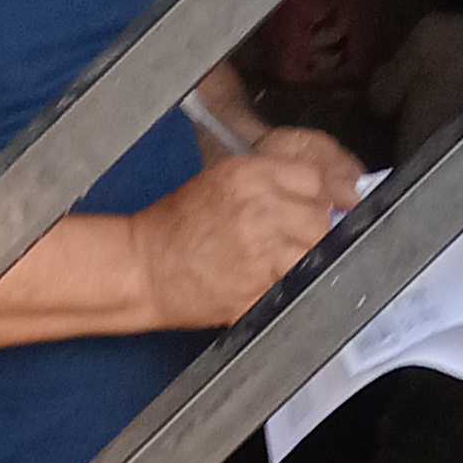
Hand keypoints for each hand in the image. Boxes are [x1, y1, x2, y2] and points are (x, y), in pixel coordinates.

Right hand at [135, 130, 357, 330]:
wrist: (142, 267)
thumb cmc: (173, 228)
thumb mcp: (220, 184)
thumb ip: (268, 185)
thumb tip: (315, 197)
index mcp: (249, 176)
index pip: (314, 179)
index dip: (319, 197)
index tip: (321, 209)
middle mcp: (260, 208)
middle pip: (321, 218)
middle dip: (314, 231)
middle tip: (292, 242)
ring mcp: (261, 248)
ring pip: (315, 253)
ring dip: (306, 260)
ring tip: (279, 264)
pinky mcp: (258, 285)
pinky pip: (295, 285)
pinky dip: (289, 287)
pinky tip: (266, 282)